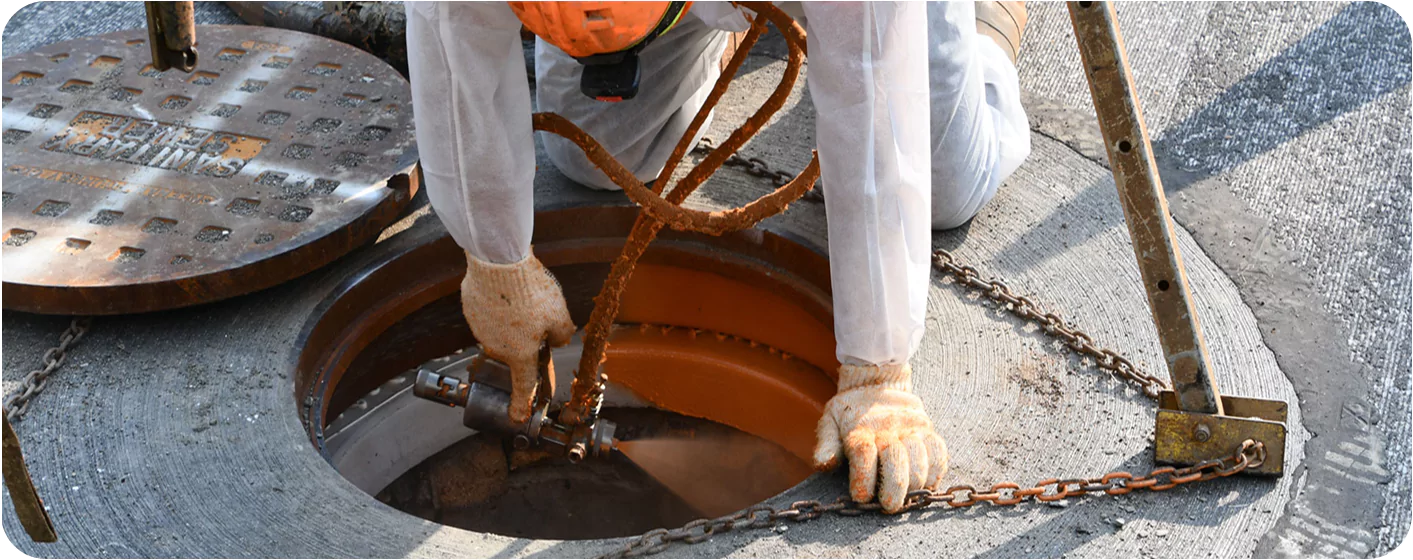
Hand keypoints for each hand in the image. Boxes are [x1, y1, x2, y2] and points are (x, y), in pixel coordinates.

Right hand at [460, 250, 574, 422]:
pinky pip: (488, 313)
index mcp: (520, 354)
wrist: (499, 261)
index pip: (522, 386)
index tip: (517, 417)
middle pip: (515, 350)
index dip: (521, 404)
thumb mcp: (560, 316)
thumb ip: (562, 335)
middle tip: (538, 317)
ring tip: (524, 297)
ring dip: (512, 321)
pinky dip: (499, 306)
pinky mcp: (471, 310)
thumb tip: (557, 339)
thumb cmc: (530, 291)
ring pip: (502, 330)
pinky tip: (508, 290)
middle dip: (526, 339)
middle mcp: (497, 347)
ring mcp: (480, 329)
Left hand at [813, 363, 947, 512]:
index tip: (861, 498)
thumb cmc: (850, 412)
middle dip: (893, 488)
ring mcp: (910, 428)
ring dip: (914, 482)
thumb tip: (824, 464)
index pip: (863, 454)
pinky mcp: (927, 429)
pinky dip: (935, 470)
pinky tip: (926, 484)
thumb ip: (826, 445)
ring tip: (907, 497)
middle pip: (895, 459)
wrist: (876, 383)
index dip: (863, 479)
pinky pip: (938, 451)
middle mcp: (887, 428)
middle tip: (889, 506)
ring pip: (919, 458)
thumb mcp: (830, 422)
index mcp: (860, 429)